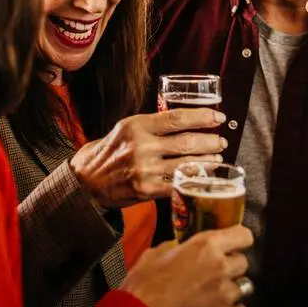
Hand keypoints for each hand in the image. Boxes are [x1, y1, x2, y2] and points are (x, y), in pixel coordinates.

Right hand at [71, 108, 226, 208]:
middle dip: (210, 142)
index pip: (177, 118)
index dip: (202, 117)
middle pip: (187, 142)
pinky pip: (178, 184)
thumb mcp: (127, 128)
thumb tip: (189, 121)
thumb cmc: (111, 151)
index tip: (218, 117)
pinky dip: (195, 180)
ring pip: (187, 164)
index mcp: (137, 126)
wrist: (86, 180)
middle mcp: (141, 146)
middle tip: (221, 141)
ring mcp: (144, 169)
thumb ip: (154, 125)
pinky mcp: (146, 190)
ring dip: (207, 161)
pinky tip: (204, 177)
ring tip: (217, 158)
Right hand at [119, 225, 252, 306]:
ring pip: (244, 286)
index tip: (231, 245)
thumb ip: (180, 246)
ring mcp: (225, 294)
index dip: (238, 239)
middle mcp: (222, 267)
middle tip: (214, 272)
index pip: (244, 235)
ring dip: (231, 288)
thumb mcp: (157, 252)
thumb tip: (185, 248)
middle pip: (243, 262)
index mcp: (207, 245)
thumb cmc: (144, 283)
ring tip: (214, 294)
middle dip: (231, 265)